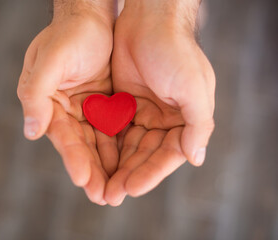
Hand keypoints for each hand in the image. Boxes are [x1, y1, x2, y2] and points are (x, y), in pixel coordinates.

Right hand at [17, 1, 116, 204]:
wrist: (92, 18)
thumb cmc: (67, 35)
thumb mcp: (49, 60)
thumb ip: (35, 93)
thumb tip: (30, 132)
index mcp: (48, 103)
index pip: (62, 137)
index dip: (72, 158)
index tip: (83, 179)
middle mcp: (67, 111)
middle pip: (81, 147)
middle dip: (92, 172)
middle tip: (103, 196)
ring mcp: (88, 109)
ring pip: (99, 143)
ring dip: (108, 166)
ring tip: (117, 190)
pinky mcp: (106, 105)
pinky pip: (114, 130)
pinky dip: (121, 147)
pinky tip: (129, 164)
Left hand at [105, 0, 214, 205]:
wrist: (148, 20)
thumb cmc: (174, 51)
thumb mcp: (194, 87)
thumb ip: (198, 124)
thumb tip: (196, 158)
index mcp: (184, 120)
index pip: (168, 155)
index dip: (151, 173)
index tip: (131, 189)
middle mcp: (164, 120)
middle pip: (145, 155)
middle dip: (128, 175)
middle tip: (110, 195)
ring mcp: (142, 112)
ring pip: (127, 146)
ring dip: (115, 166)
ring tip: (100, 186)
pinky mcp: (122, 104)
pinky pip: (113, 130)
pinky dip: (105, 146)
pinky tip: (94, 161)